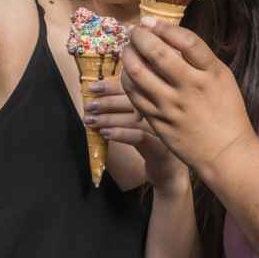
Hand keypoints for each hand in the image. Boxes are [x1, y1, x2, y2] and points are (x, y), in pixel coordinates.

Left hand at [84, 75, 186, 192]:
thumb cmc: (151, 143)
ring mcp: (163, 129)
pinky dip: (120, 134)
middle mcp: (163, 111)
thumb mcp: (139, 123)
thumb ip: (124, 109)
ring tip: (91, 121)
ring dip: (108, 118)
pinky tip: (105, 134)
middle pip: (132, 100)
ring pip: (133, 118)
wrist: (169, 171)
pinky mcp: (161, 146)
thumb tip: (95, 99)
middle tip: (89, 106)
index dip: (111, 86)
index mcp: (156, 101)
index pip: (133, 87)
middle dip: (107, 102)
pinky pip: (139, 136)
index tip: (93, 87)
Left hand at [121, 18, 256, 181]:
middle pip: (157, 54)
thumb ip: (199, 58)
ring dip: (128, 56)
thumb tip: (169, 35)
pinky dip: (127, 79)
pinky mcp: (159, 121)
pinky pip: (134, 95)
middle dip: (139, 37)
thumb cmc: (226, 112)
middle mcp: (191, 88)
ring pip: (138, 73)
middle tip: (134, 32)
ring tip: (128, 50)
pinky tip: (129, 73)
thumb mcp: (222, 78)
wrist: (226, 152)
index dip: (164, 27)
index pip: (186, 41)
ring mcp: (172, 106)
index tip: (150, 21)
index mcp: (211, 73)